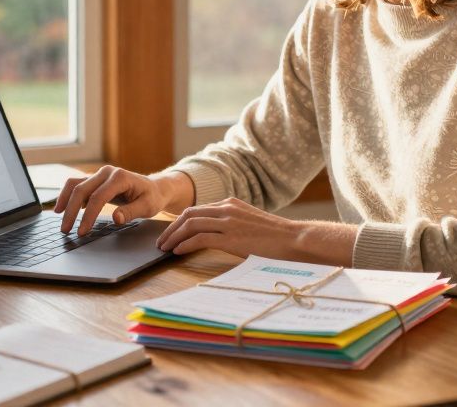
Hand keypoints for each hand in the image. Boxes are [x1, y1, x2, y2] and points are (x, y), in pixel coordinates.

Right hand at [55, 166, 191, 235]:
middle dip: (71, 211)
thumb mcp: (147, 207)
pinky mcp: (95, 179)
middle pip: (81, 189)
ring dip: (65, 201)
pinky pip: (77, 185)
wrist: (154, 188)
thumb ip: (131, 212)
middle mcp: (107, 172)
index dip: (88, 216)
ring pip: (75, 184)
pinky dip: (68, 196)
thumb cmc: (152, 198)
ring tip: (59, 217)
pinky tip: (63, 209)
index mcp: (120, 177)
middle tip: (65, 230)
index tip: (82, 231)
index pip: (98, 197)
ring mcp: (100, 174)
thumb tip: (115, 218)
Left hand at [156, 197, 307, 258]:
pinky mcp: (231, 237)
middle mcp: (227, 208)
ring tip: (165, 248)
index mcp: (231, 204)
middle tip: (161, 242)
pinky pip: (200, 238)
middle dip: (171, 228)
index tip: (170, 232)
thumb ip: (232, 225)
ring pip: (190, 224)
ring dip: (174, 237)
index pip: (197, 210)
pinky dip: (185, 244)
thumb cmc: (276, 237)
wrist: (295, 239)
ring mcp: (229, 221)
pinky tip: (178, 253)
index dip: (179, 221)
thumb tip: (214, 237)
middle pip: (189, 214)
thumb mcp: (250, 224)